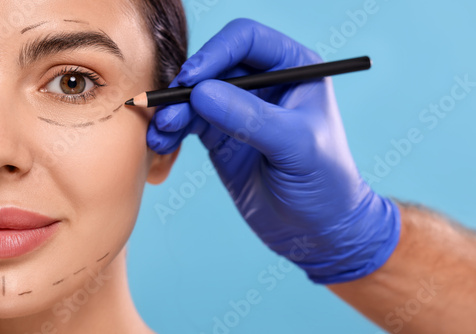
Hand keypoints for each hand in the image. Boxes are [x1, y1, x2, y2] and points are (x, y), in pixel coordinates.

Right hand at [147, 18, 400, 283]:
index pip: (247, 40)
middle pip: (215, 65)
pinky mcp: (222, 137)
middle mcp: (264, 84)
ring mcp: (240, 110)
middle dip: (188, 85)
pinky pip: (190, 122)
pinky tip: (162, 141)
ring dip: (174, 110)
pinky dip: (173, 129)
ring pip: (197, 95)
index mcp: (294, 69)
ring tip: (161, 132)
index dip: (216, 52)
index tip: (193, 79)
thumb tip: (200, 93)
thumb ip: (250, 118)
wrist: (317, 230)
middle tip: (168, 109)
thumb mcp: (296, 146)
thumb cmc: (325, 183)